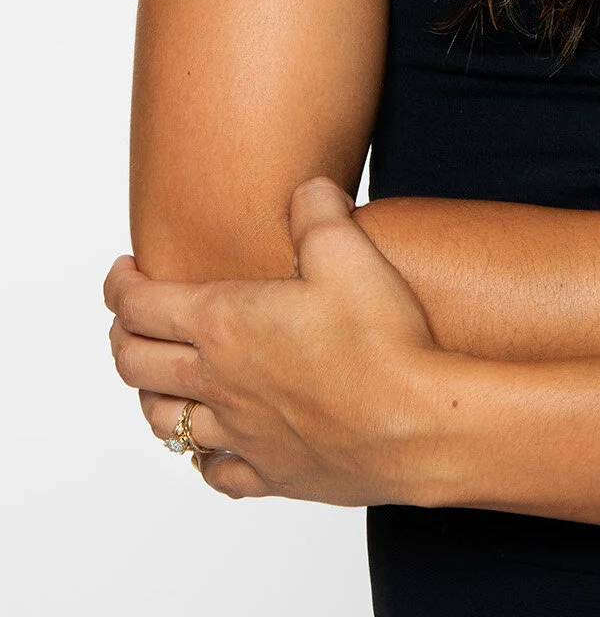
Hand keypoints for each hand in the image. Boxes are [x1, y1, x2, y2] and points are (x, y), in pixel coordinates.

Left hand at [106, 177, 443, 503]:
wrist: (414, 423)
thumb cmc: (380, 340)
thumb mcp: (349, 250)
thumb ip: (318, 211)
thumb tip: (307, 191)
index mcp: (225, 324)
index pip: (141, 305)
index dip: (121, 285)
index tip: (123, 272)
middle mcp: (218, 383)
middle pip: (136, 365)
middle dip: (123, 337)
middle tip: (131, 320)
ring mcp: (240, 434)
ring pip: (163, 423)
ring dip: (150, 396)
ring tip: (160, 380)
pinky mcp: (270, 473)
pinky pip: (216, 473)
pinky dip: (203, 458)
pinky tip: (213, 448)